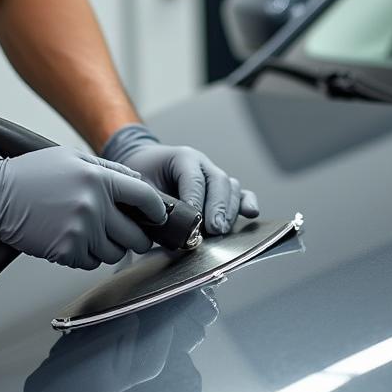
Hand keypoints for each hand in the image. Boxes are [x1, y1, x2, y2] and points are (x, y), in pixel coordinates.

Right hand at [0, 147, 166, 268]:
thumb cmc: (29, 175)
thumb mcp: (71, 158)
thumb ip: (108, 169)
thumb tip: (136, 182)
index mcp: (98, 178)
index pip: (145, 198)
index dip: (156, 210)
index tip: (158, 216)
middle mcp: (93, 204)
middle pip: (135, 235)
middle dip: (137, 238)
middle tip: (130, 235)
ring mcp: (80, 230)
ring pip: (114, 253)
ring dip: (108, 247)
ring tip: (90, 234)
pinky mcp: (66, 251)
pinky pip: (90, 263)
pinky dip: (85, 256)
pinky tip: (71, 239)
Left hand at [101, 125, 258, 234]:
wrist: (144, 165)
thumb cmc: (142, 176)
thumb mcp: (141, 188)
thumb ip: (154, 207)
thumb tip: (170, 234)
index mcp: (182, 157)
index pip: (194, 179)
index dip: (196, 200)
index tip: (194, 221)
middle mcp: (203, 164)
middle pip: (218, 182)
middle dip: (217, 208)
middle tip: (213, 229)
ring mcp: (214, 176)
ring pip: (231, 188)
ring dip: (228, 211)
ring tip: (220, 230)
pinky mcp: (222, 190)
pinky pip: (240, 193)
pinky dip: (246, 203)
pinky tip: (250, 213)